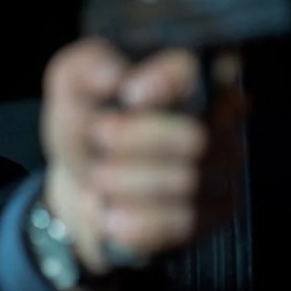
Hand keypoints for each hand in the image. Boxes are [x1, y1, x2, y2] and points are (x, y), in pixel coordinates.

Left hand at [39, 38, 238, 286]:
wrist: (81, 189)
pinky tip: (113, 214)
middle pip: (195, 136)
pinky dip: (137, 221)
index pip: (196, 71)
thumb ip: (84, 68)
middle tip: (100, 137)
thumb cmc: (87, 130)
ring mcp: (220, 170)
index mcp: (185, 78)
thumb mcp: (70, 92)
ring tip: (99, 176)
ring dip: (126, 182)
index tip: (130, 94)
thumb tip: (115, 75)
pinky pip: (181, 222)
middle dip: (134, 141)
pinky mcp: (213, 215)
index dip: (165, 82)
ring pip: (186, 182)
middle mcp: (216, 121)